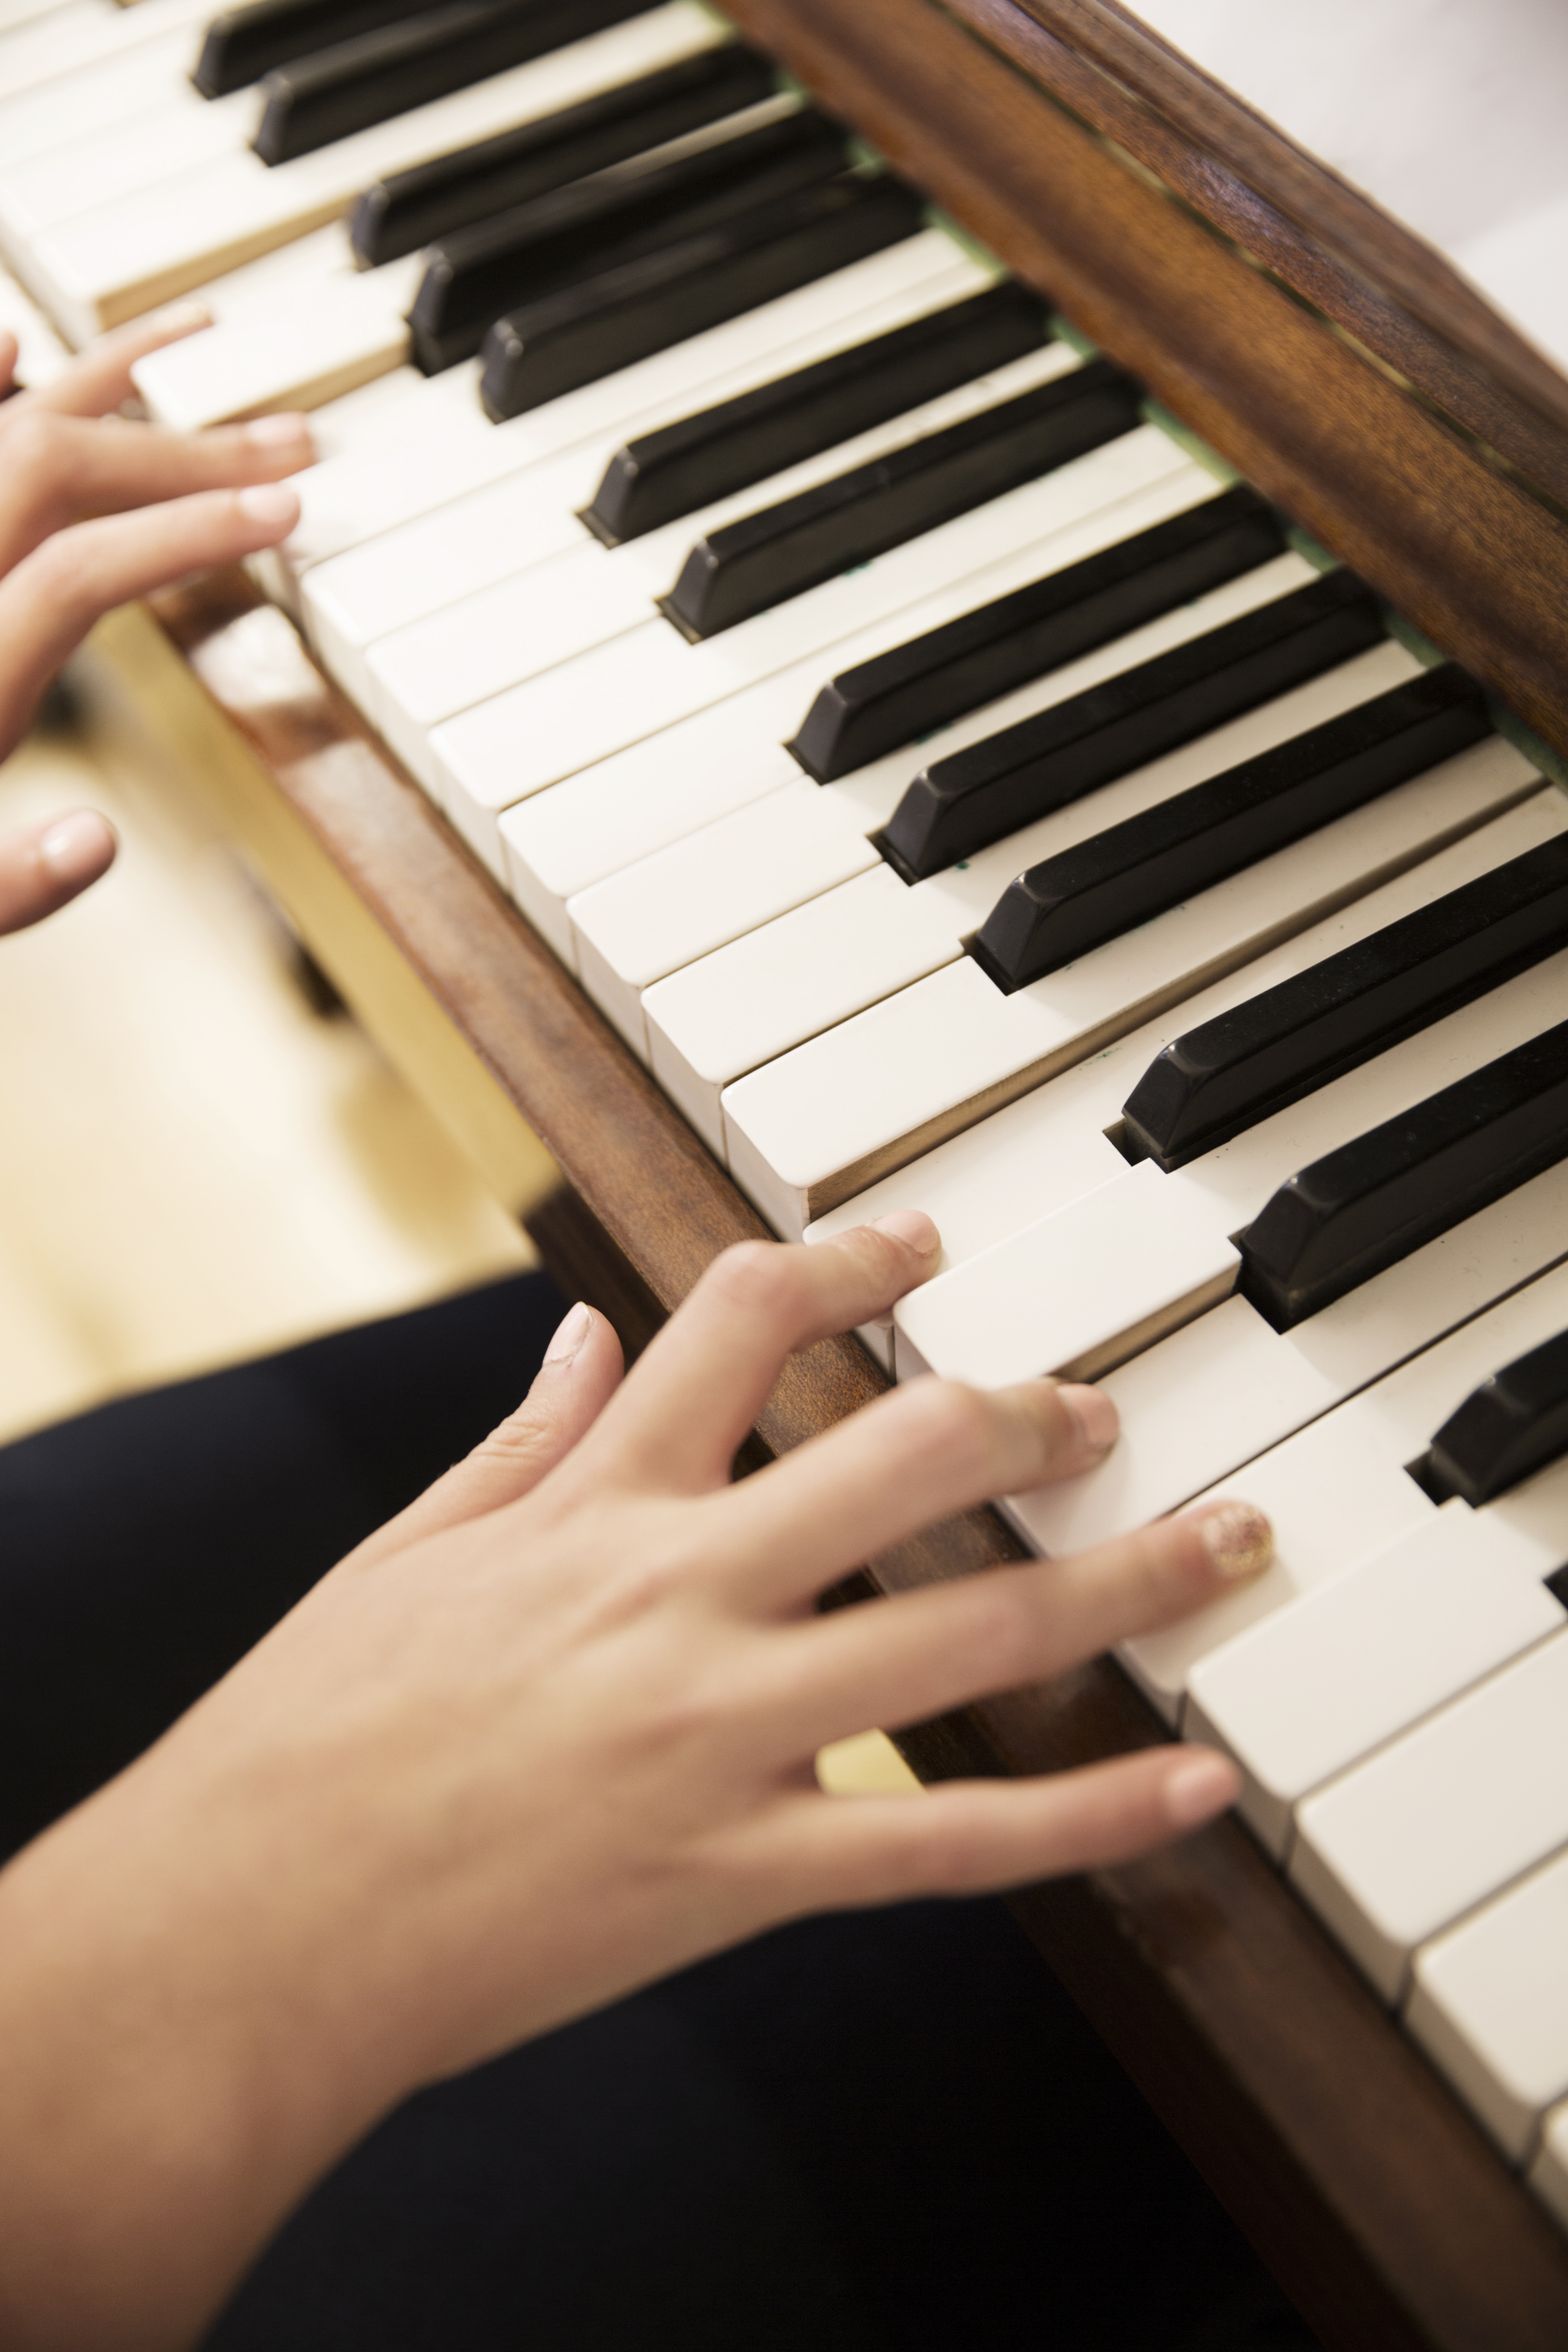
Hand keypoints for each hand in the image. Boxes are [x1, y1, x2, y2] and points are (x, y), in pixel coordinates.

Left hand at [0, 306, 314, 927]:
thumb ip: (16, 883)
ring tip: (201, 343)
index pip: (82, 569)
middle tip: (289, 447)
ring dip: (107, 383)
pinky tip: (17, 342)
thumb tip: (95, 843)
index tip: (282, 516)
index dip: (188, 533)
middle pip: (54, 470)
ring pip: (10, 432)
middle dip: (184, 451)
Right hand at [0, 1214, 1267, 2348]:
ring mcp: (723, 1736)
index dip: (847, 1258)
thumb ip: (524, 1438)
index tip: (914, 1239)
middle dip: (1025, 1413)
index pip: (740, 1320)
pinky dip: (1086, 1817)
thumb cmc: (310, 1743)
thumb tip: (588, 1333)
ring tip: (1217, 1543)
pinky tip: (1188, 1787)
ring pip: (968, 1634)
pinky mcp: (742, 1871)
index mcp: (591, 1508)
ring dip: (1117, 1581)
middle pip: (905, 1456)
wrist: (244, 1933)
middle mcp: (678, 1599)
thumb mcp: (409, 1554)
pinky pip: (953, 1843)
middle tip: (1097, 1405)